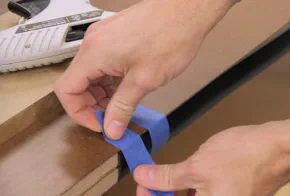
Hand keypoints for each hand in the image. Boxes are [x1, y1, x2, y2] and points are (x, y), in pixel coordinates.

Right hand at [54, 0, 236, 138]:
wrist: (186, 11)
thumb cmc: (170, 37)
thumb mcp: (144, 80)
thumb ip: (123, 107)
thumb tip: (111, 128)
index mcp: (94, 54)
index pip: (66, 90)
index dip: (79, 113)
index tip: (98, 124)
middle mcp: (94, 43)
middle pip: (76, 82)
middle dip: (91, 105)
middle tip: (111, 119)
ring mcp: (103, 37)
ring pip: (90, 73)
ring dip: (100, 93)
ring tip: (120, 106)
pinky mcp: (114, 35)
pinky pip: (102, 63)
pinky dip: (108, 80)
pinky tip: (123, 89)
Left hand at [133, 121, 289, 195]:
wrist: (278, 148)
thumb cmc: (246, 158)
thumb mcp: (197, 166)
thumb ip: (166, 177)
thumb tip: (143, 177)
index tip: (142, 184)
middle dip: (162, 193)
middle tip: (150, 176)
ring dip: (175, 188)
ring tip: (166, 173)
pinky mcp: (229, 195)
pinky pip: (204, 194)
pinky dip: (191, 185)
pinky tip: (188, 171)